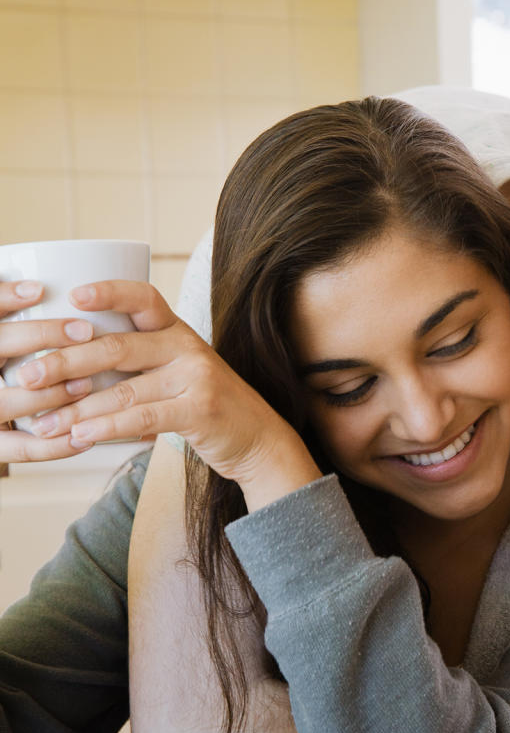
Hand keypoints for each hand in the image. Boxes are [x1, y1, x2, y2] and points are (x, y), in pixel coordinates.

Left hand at [9, 281, 319, 503]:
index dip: (108, 291)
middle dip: (65, 361)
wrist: (258, 440)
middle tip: (28, 374)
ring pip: (123, 389)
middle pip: (117, 347)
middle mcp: (187, 347)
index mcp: (177, 331)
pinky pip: (142, 417)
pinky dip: (106, 428)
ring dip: (77, 409)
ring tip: (44, 421)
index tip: (73, 297)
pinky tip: (80, 437)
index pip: (142, 297)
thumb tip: (70, 367)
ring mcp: (196, 378)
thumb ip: (139, 364)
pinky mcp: (200, 411)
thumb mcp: (178, 372)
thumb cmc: (206, 407)